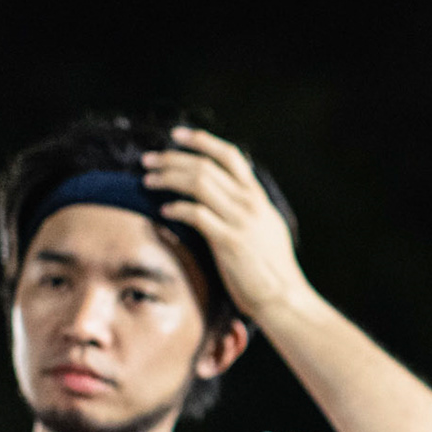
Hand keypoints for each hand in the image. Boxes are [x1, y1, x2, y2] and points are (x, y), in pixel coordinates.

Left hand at [141, 126, 304, 321]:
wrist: (283, 296)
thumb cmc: (272, 268)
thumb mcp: (267, 228)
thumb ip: (250, 209)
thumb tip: (230, 196)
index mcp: (258, 198)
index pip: (230, 156)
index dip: (202, 141)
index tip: (177, 135)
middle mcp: (249, 203)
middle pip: (205, 166)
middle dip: (172, 158)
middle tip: (148, 160)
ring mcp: (240, 220)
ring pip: (198, 183)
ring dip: (168, 178)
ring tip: (148, 180)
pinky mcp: (228, 241)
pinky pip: (196, 214)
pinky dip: (177, 207)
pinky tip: (164, 210)